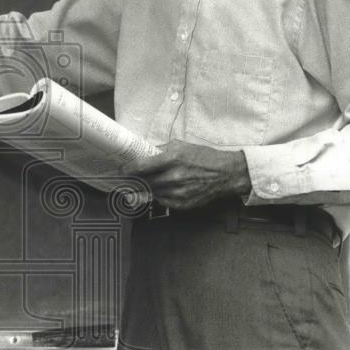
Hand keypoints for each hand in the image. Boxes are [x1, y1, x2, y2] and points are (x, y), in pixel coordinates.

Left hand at [123, 139, 251, 209]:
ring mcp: (178, 192)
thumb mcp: (181, 146)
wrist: (226, 174)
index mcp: (172, 158)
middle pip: (144, 181)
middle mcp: (174, 177)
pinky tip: (165, 188)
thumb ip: (160, 150)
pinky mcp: (182, 204)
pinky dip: (160, 194)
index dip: (128, 169)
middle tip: (132, 176)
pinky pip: (162, 200)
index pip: (141, 167)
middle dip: (137, 178)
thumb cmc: (203, 157)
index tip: (123, 169)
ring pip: (152, 192)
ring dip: (148, 186)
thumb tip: (142, 153)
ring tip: (152, 180)